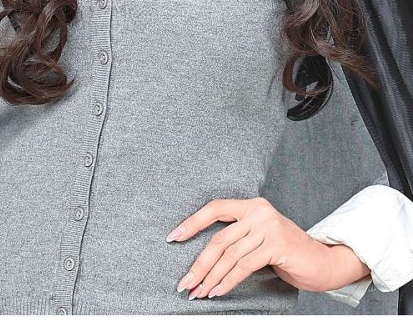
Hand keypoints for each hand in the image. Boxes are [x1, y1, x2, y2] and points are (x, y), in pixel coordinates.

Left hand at [166, 197, 342, 298]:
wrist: (324, 261)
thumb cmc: (287, 252)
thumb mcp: (259, 237)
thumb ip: (237, 237)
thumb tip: (203, 257)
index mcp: (251, 205)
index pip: (214, 209)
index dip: (192, 223)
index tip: (173, 238)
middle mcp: (258, 211)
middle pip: (219, 239)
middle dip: (198, 263)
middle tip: (184, 282)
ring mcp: (268, 227)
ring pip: (229, 255)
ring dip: (210, 277)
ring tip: (198, 292)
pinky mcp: (277, 245)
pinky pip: (244, 266)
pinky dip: (228, 281)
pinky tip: (218, 291)